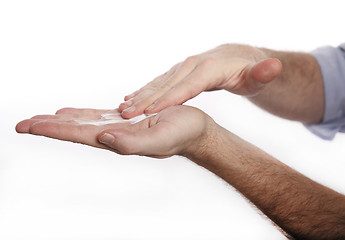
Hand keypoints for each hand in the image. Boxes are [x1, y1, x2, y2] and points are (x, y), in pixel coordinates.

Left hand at [16, 106, 213, 157]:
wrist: (195, 131)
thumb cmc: (182, 134)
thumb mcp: (160, 138)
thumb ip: (132, 142)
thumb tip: (104, 138)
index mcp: (118, 140)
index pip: (78, 135)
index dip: (53, 130)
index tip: (29, 127)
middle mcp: (114, 135)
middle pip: (74, 130)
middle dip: (48, 126)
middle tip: (22, 124)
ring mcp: (119, 127)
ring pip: (83, 123)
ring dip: (61, 121)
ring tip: (41, 119)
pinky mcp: (127, 119)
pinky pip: (97, 116)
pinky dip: (81, 114)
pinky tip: (70, 113)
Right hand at [119, 44, 281, 117]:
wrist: (237, 57)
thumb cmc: (247, 71)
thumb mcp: (258, 74)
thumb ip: (263, 73)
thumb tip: (273, 66)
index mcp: (208, 69)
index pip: (186, 86)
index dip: (168, 99)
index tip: (150, 112)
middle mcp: (191, 66)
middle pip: (166, 85)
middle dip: (146, 100)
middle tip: (125, 115)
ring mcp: (182, 69)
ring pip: (158, 83)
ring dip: (140, 96)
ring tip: (122, 109)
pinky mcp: (177, 73)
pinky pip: (158, 83)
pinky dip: (144, 92)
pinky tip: (130, 100)